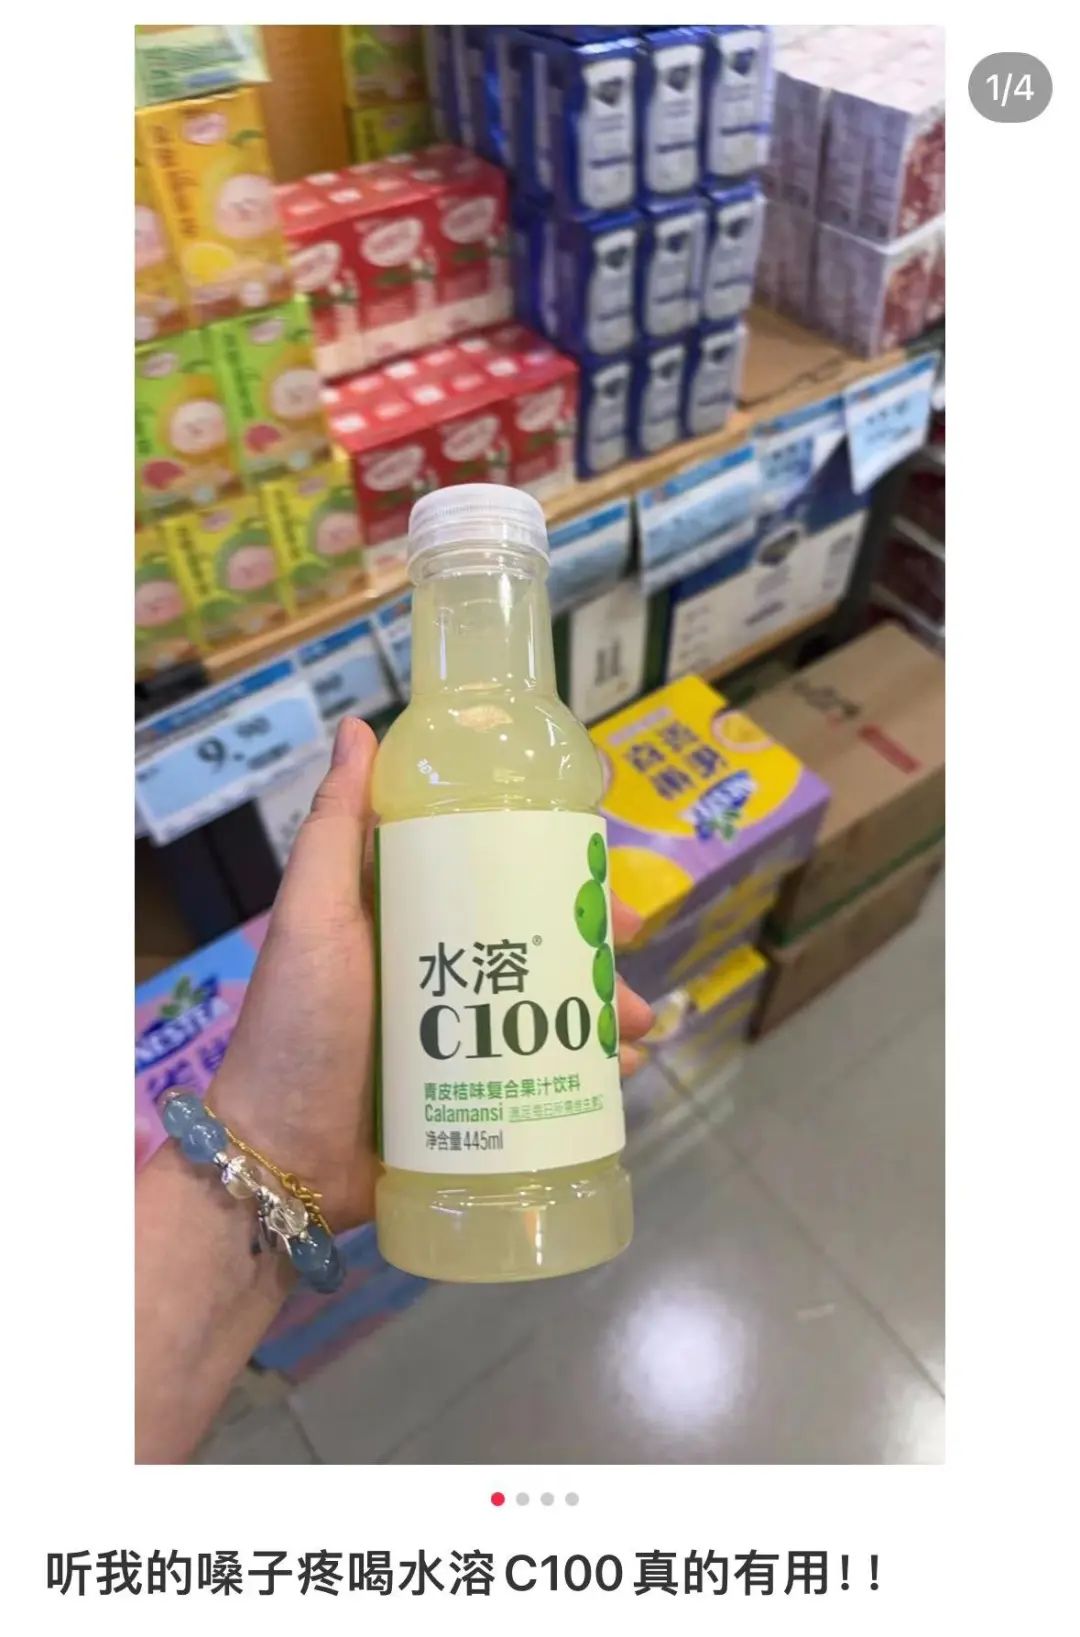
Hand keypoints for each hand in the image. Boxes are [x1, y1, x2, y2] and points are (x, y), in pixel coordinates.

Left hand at [211, 716, 653, 1230]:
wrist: (281, 1155)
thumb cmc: (296, 1024)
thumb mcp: (313, 915)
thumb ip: (336, 828)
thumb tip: (359, 727)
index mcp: (406, 916)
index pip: (492, 872)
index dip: (550, 864)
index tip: (596, 864)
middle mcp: (440, 967)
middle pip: (536, 939)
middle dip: (591, 943)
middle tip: (626, 950)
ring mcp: (461, 1038)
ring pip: (552, 1008)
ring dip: (605, 1010)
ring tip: (639, 1028)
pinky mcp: (475, 1099)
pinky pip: (546, 1078)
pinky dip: (591, 1075)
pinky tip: (624, 1077)